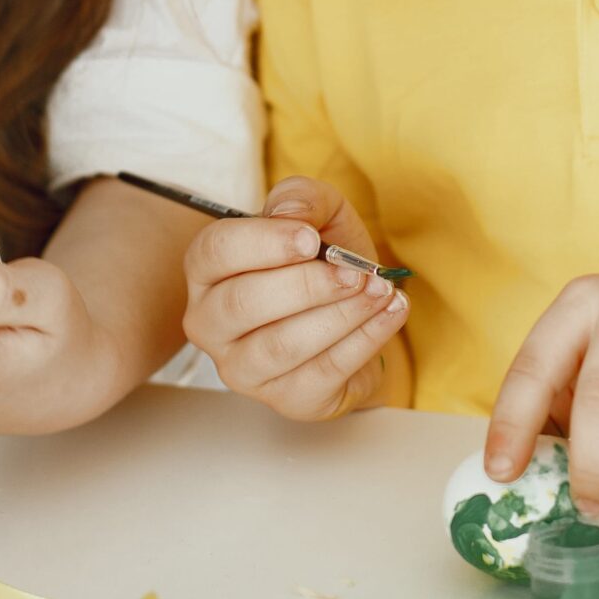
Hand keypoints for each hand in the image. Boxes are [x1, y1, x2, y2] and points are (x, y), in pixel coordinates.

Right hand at [181, 175, 407, 420]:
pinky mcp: (286, 399)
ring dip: (341, 314)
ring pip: (281, 345)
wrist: (357, 312)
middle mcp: (211, 323)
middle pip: (242, 304)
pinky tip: (390, 313)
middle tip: (355, 272)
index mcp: (208, 270)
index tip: (311, 238)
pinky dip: (365, 340)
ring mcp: (243, 368)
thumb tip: (291, 218)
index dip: (263, 244)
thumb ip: (302, 199)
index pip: (214, 253)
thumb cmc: (324, 260)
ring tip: (380, 291)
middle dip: (307, 285)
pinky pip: (323, 372)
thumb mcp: (319, 213)